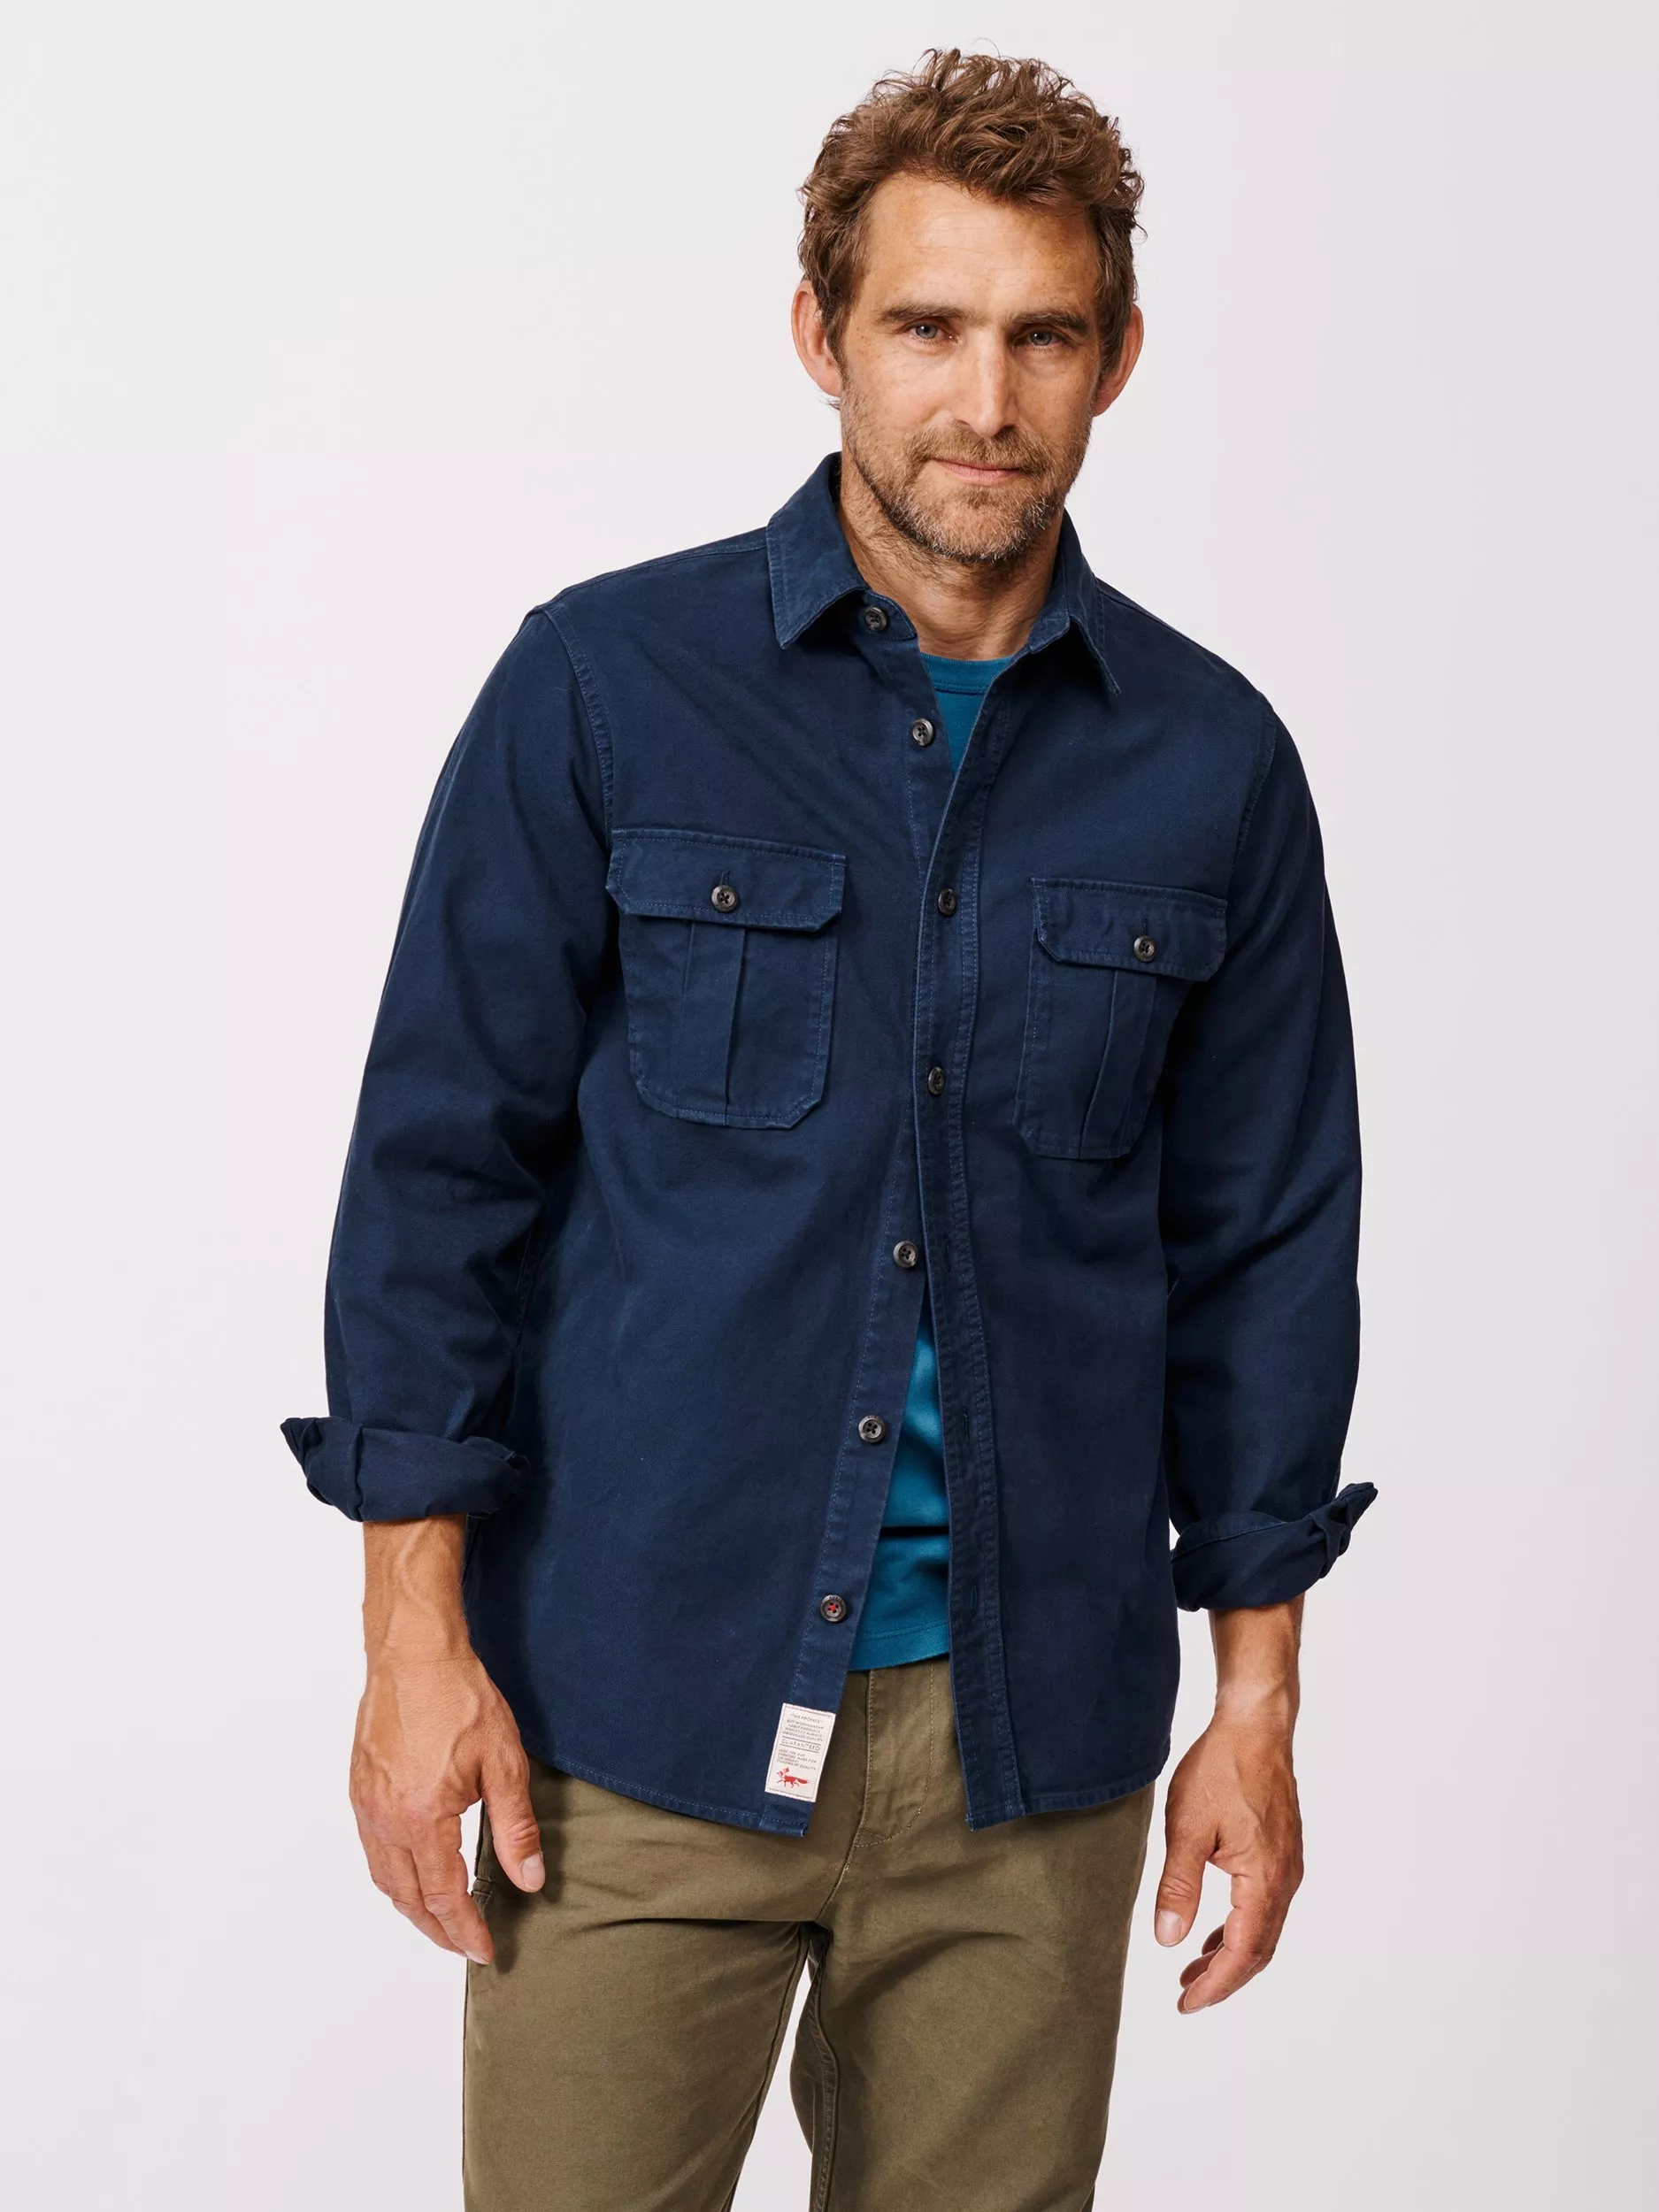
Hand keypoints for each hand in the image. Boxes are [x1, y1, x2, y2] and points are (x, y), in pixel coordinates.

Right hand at [350, 1517, 545, 1961]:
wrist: (413, 1651)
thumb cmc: (458, 1697)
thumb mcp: (504, 1762)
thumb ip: (516, 1827)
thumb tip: (529, 1880)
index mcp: (421, 1819)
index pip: (444, 1896)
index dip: (466, 1930)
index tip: (485, 1951)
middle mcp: (385, 1819)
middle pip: (408, 1898)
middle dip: (437, 1929)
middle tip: (465, 1945)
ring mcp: (366, 1804)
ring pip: (385, 1878)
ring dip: (412, 1906)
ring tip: (442, 1918)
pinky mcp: (359, 1787)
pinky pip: (373, 1850)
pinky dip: (394, 1875)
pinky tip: (415, 1871)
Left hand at [1153, 1598, 1304, 2011]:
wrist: (1255, 1726)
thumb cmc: (1221, 1769)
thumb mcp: (1187, 1829)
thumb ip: (1178, 1887)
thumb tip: (1168, 1939)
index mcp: (1264, 1881)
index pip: (1241, 1953)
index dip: (1214, 1985)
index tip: (1186, 2003)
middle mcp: (1285, 1880)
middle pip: (1258, 1950)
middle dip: (1223, 1978)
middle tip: (1187, 1995)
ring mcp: (1288, 1866)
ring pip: (1263, 1929)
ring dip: (1231, 1954)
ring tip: (1194, 1968)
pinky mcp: (1282, 1852)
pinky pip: (1266, 1906)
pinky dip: (1241, 1927)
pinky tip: (1215, 1928)